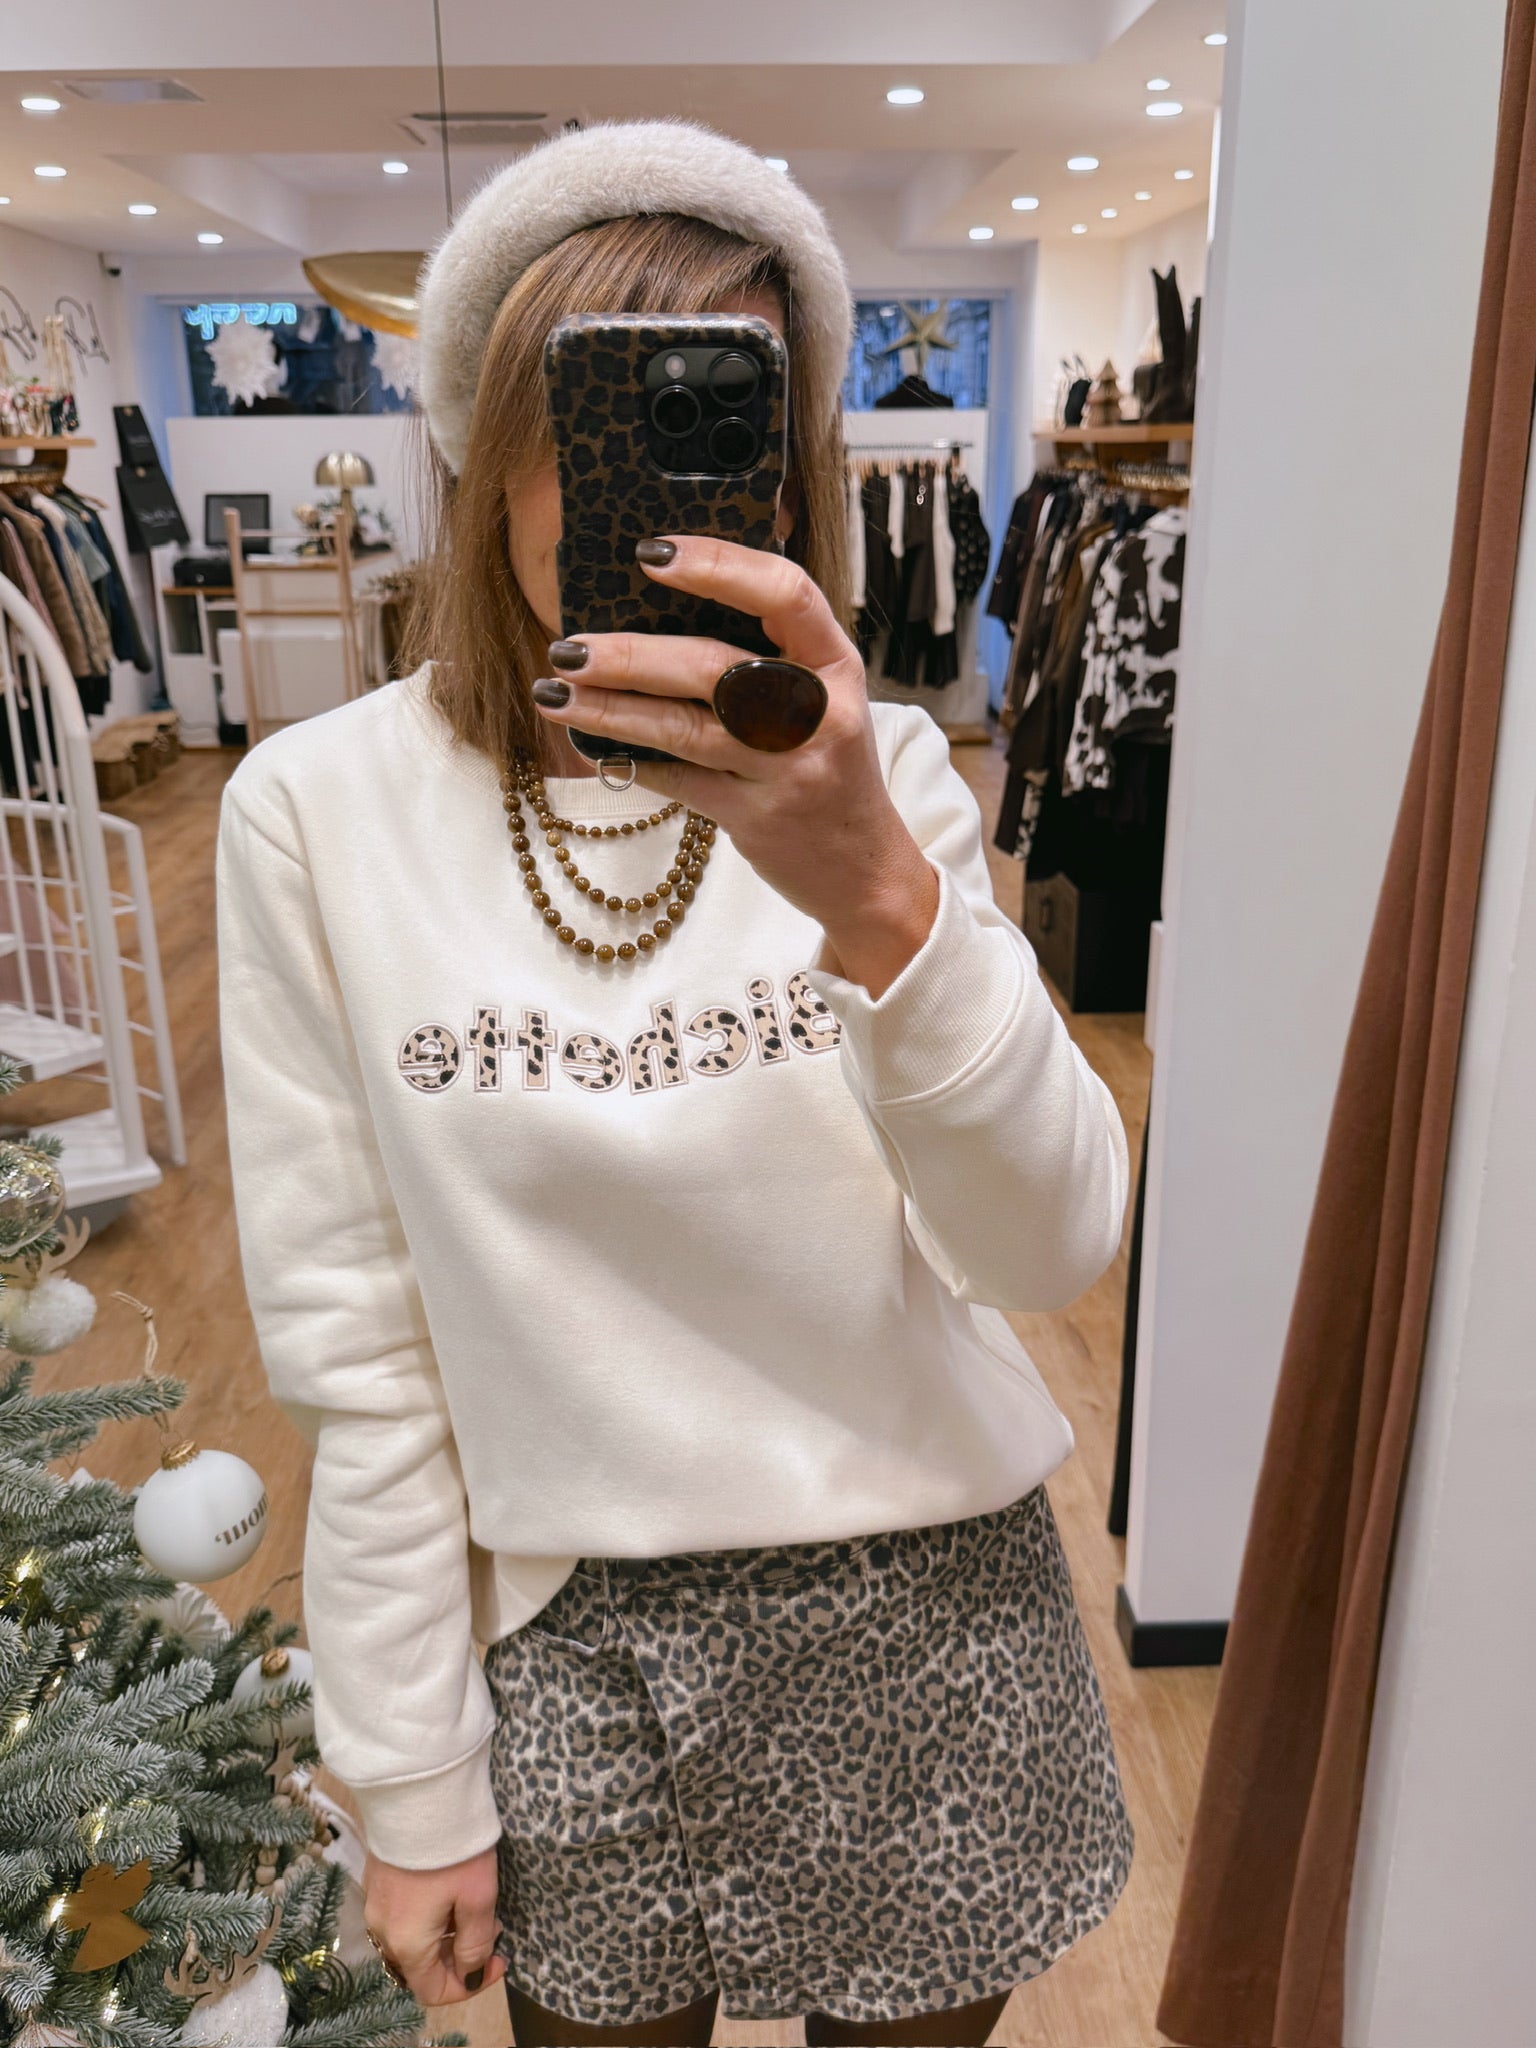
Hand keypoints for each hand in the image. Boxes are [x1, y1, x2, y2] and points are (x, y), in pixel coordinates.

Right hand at [362, 1846, 505, 2005]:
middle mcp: (383, 1931)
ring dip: (445, 1936)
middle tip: (492, 1929)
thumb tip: (470, 1975)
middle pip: (421, 1966)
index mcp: (407, 1944)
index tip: (498, 1960)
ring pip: (412, 1940)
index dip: (469, 1986)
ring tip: (475, 1907)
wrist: (417, 1793)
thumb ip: (476, 1944)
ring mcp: (375, 1904)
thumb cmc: (452, 1850)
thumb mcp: (478, 1898)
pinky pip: (402, 1916)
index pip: (433, 1990)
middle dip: (459, 1957)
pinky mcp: (377, 1879)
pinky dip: (429, 1916)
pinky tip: (450, 1890)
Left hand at [534, 535, 940, 998]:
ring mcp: (788, 770)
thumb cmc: (830, 767)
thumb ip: (770, 654)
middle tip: (570, 646)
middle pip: (714, 666)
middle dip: (631, 655)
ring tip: (553, 692)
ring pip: (684, 728)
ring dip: (610, 709)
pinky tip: (591, 746)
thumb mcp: (823, 698)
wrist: (867, 868)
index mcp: (838, 664)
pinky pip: (678, 782)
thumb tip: (663, 605)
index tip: (651, 553)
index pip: (785, 593)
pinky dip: (631, 762)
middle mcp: (820, 713)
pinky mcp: (756, 819)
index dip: (717, 565)